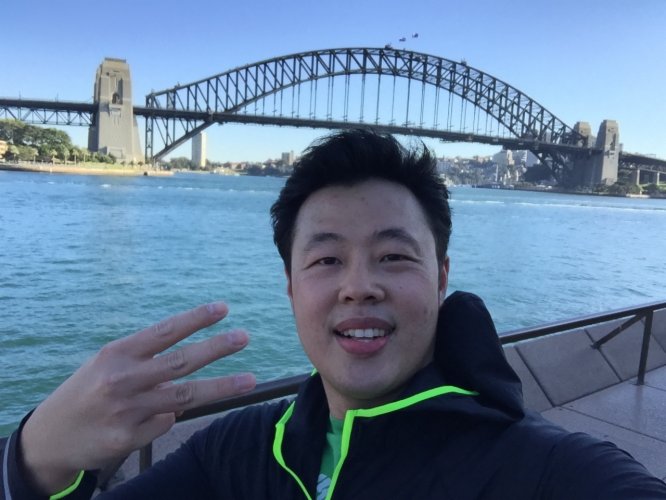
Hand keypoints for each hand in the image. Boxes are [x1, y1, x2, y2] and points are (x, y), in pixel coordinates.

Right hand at [20, 302, 255, 493]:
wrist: (50, 437)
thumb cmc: (87, 391)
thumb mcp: (107, 365)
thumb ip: (146, 360)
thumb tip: (191, 358)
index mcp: (117, 353)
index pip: (164, 331)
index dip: (195, 319)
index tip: (223, 308)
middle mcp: (123, 380)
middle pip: (181, 361)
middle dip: (217, 348)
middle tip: (244, 337)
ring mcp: (127, 411)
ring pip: (185, 397)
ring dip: (222, 387)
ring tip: (251, 379)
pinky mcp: (129, 438)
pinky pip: (166, 423)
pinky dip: (169, 417)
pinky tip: (156, 414)